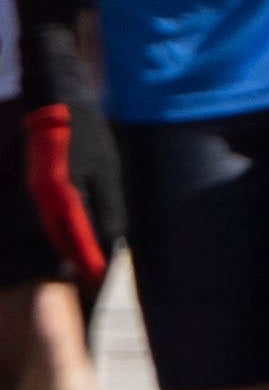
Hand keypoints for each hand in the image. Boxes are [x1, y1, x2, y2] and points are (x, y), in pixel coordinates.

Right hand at [19, 106, 101, 285]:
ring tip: (91, 270)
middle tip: (98, 283)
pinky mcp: (36, 188)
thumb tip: (112, 238)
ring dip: (70, 249)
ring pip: (53, 230)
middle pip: (61, 239)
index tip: (100, 278)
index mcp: (60, 192)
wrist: (55, 106)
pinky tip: (76, 243)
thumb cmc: (86, 135)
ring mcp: (36, 192)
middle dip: (79, 261)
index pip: (76, 236)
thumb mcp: (105, 170)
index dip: (88, 259)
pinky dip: (62, 233)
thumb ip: (107, 206)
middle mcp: (43, 196)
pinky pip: (50, 217)